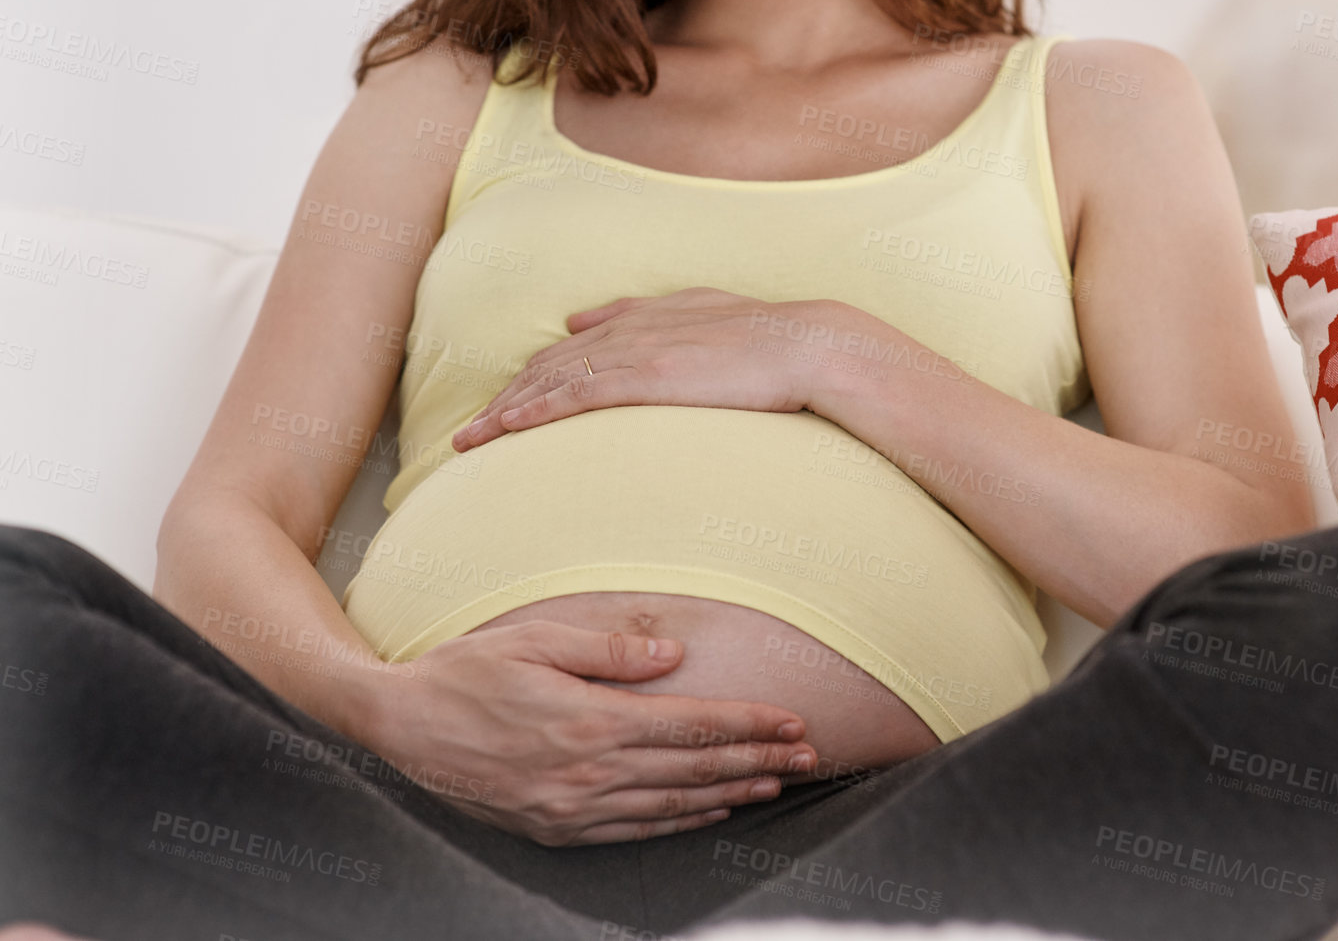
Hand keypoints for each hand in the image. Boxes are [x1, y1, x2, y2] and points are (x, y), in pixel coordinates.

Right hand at [357, 620, 816, 845]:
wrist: (398, 726)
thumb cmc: (466, 671)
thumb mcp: (535, 640)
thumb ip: (610, 649)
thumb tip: (675, 656)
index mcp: (588, 721)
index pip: (690, 726)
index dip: (747, 724)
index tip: (792, 721)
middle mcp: (587, 773)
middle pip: (692, 768)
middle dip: (757, 760)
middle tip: (807, 755)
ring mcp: (571, 809)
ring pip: (671, 805)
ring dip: (729, 795)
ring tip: (776, 784)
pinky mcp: (554, 829)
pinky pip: (634, 830)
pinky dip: (680, 822)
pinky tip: (710, 811)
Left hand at [453, 288, 845, 451]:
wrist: (807, 345)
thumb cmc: (774, 339)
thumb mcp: (711, 314)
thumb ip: (656, 313)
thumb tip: (589, 321)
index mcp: (649, 316)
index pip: (574, 348)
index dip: (535, 377)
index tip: (506, 402)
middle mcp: (632, 329)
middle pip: (548, 367)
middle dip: (503, 399)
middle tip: (467, 434)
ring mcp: (636, 352)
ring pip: (551, 382)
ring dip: (503, 413)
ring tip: (467, 443)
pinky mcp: (645, 377)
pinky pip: (575, 395)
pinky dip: (534, 412)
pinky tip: (505, 428)